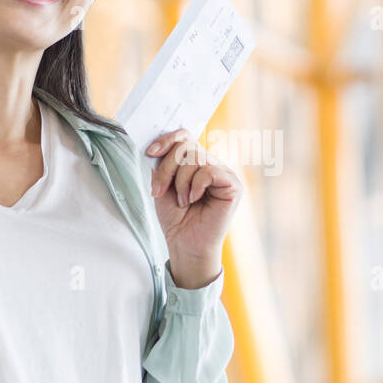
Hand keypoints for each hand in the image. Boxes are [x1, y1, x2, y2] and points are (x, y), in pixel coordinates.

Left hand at [146, 129, 242, 287]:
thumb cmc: (176, 219)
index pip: (184, 137)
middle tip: (159, 190)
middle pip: (186, 146)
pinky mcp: (232, 184)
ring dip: (180, 182)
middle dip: (167, 167)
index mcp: (194, 162)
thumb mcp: (162, 186)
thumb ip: (162, 164)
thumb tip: (155, 145)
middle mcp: (210, 164)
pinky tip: (193, 200)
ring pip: (195, 158)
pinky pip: (209, 171)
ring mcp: (223, 173)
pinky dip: (195, 186)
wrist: (185, 245)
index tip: (150, 152)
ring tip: (182, 201)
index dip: (167, 140)